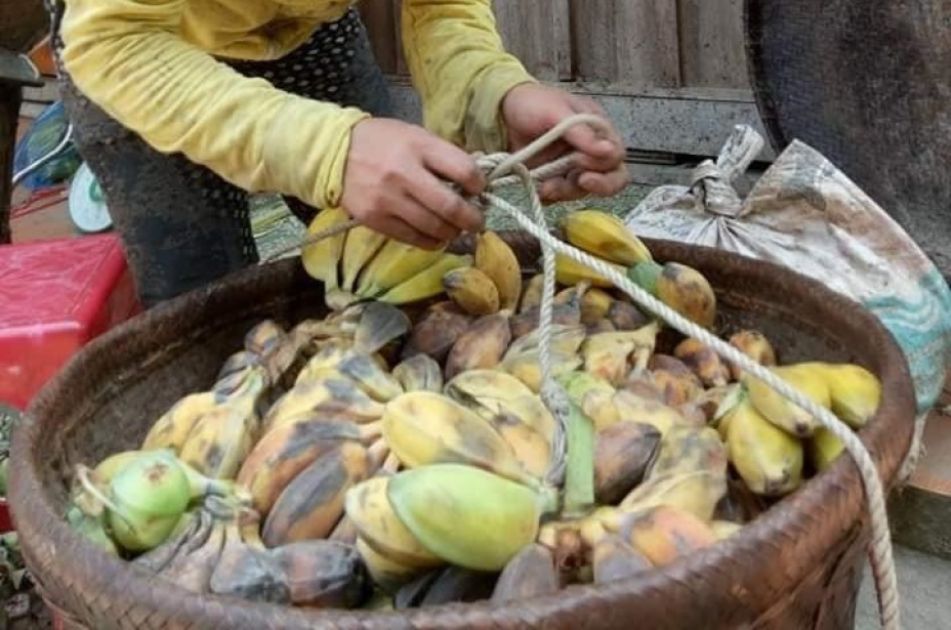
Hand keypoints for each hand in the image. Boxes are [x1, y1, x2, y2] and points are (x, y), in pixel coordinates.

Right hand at [341, 118, 485, 248]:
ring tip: (456, 229)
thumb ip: (444, 156)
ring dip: (453, 232)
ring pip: (434, 228)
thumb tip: (475, 181)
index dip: (479, 184)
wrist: (333, 154)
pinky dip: (432, 241)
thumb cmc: (382, 142)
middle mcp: (403, 174)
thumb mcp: (415, 136)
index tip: (479, 189)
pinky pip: (414, 239)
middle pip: (451, 207)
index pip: (463, 170)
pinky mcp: (375, 220)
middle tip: (477, 221)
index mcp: (418, 146)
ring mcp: (388, 199)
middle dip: (472, 218)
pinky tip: (437, 236)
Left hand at [501, 83, 628, 202]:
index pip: (616, 156)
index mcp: (597, 129)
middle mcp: (589, 150)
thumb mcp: (557, 111)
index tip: (581, 162)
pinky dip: (550, 196)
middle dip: (597, 186)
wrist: (499, 112)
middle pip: (610, 179)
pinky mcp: (553, 178)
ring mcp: (571, 167)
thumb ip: (582, 132)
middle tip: (579, 182)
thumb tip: (610, 151)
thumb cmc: (531, 102)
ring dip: (566, 191)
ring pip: (583, 190)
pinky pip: (560, 195)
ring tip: (546, 186)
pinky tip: (538, 189)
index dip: (603, 165)